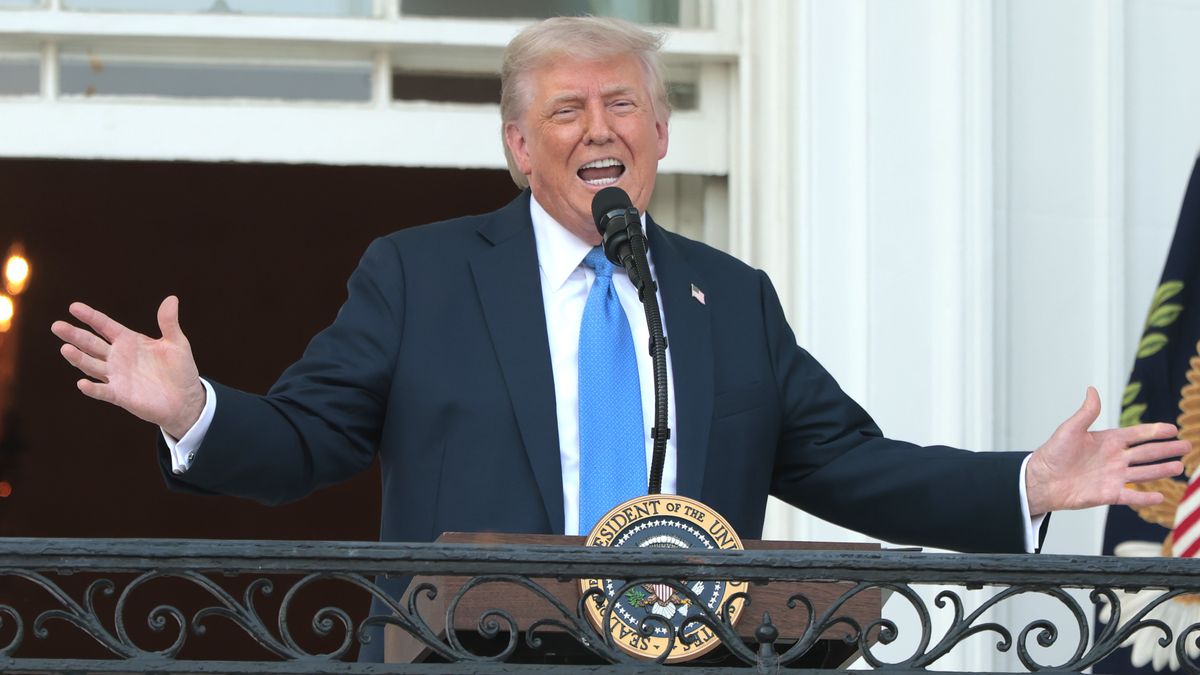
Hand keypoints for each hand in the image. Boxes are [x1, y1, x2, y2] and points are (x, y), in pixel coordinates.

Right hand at [51, 296, 206, 438]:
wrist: (186, 399)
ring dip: (79, 358)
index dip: (90, 316)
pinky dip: (92, 389)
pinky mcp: (120, 395)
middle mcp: (118, 357)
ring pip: (92, 365)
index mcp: (129, 341)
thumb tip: (172, 298)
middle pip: (91, 343)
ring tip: (65, 348)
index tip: (73, 307)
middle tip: (57, 326)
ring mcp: (117, 376)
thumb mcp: (177, 343)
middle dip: (75, 335)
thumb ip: (169, 322)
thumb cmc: (180, 369)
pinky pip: (103, 391)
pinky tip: (82, 383)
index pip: (105, 326)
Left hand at [1025, 386, 1188, 515]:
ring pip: (1143, 473)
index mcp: (1107, 441)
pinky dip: (1145, 498)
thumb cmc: (1053, 453)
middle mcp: (1114, 459)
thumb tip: (1092, 389)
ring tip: (1180, 467)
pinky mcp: (1107, 494)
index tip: (1172, 428)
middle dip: (1166, 450)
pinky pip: (1131, 496)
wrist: (1041, 480)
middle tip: (1187, 446)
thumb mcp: (1070, 429)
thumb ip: (1086, 412)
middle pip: (1146, 453)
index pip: (1137, 435)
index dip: (1154, 431)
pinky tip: (1161, 496)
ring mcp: (1113, 476)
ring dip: (1161, 470)